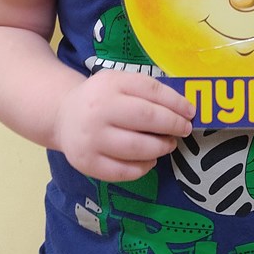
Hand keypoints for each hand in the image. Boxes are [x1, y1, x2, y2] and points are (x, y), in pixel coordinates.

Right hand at [54, 70, 194, 181]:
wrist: (63, 115)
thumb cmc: (101, 98)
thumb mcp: (119, 82)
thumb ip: (147, 90)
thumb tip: (183, 107)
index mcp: (110, 84)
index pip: (150, 90)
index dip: (175, 102)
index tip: (190, 111)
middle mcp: (98, 110)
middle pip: (146, 118)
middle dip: (172, 125)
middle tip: (184, 129)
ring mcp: (91, 138)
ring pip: (137, 148)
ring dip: (161, 147)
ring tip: (168, 144)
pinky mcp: (88, 163)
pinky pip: (124, 171)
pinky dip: (144, 167)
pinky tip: (150, 160)